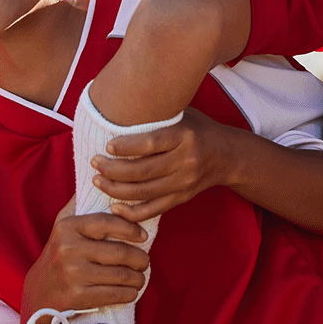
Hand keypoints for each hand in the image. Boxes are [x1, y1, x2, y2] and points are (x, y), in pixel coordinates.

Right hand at [20, 204, 148, 323]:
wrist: (38, 293)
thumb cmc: (59, 255)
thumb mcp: (63, 225)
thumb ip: (80, 203)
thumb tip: (99, 176)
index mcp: (68, 228)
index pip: (107, 222)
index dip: (131, 229)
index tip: (143, 236)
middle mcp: (69, 249)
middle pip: (120, 252)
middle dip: (141, 259)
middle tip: (145, 262)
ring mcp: (73, 274)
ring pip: (121, 275)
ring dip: (138, 278)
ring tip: (140, 277)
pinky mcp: (78, 296)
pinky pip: (115, 294)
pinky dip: (129, 294)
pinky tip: (131, 291)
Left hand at [91, 108, 234, 220]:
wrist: (227, 155)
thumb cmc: (198, 129)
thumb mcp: (183, 115)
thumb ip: (157, 116)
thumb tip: (119, 111)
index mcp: (185, 136)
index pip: (151, 144)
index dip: (126, 147)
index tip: (106, 146)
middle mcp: (186, 161)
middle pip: (143, 171)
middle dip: (113, 170)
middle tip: (95, 164)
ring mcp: (185, 183)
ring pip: (144, 192)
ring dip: (116, 189)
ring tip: (98, 180)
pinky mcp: (182, 198)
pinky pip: (154, 209)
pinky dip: (132, 212)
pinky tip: (114, 207)